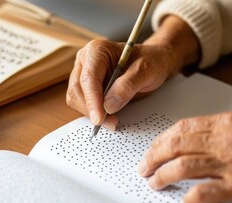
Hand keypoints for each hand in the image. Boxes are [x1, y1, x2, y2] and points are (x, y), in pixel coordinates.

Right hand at [66, 16, 199, 129]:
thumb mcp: (147, 70)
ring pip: (76, 98)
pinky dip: (93, 113)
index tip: (99, 118)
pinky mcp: (87, 87)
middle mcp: (86, 61)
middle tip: (111, 123)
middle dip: (91, 109)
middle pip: (77, 90)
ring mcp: (84, 74)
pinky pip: (83, 103)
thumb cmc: (151, 60)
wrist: (154, 62)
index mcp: (97, 50)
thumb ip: (128, 85)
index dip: (92, 100)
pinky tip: (108, 117)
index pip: (88, 78)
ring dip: (91, 113)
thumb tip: (109, 105)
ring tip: (112, 121)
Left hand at [138, 112, 231, 202]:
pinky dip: (190, 197)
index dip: (161, 140)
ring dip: (163, 176)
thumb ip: (218, 130)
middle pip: (177, 145)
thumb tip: (186, 140)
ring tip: (155, 183)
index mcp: (229, 122)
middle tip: (144, 167)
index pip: (183, 128)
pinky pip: (204, 192)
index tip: (152, 150)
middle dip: (154, 157)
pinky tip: (184, 199)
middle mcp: (229, 139)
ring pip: (184, 167)